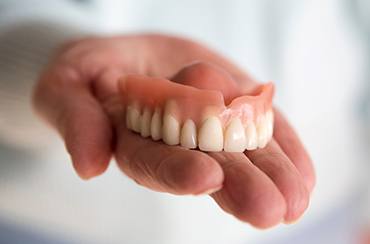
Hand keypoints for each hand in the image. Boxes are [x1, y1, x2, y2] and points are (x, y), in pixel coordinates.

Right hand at [33, 34, 314, 227]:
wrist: (123, 58)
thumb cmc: (86, 72)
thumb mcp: (65, 85)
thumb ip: (76, 119)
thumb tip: (88, 165)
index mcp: (131, 142)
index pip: (151, 162)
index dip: (175, 171)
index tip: (205, 177)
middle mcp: (174, 142)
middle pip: (205, 166)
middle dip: (237, 187)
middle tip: (270, 210)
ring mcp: (207, 125)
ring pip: (238, 154)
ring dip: (269, 176)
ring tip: (294, 199)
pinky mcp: (231, 105)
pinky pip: (259, 128)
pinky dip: (282, 148)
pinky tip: (302, 174)